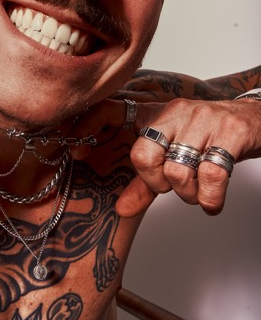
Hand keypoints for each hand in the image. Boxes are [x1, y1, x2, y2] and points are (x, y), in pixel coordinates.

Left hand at [70, 97, 260, 216]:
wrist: (258, 121)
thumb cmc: (212, 138)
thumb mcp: (177, 156)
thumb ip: (148, 182)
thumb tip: (121, 209)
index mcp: (158, 114)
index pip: (114, 110)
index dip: (90, 127)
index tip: (77, 151)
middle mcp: (176, 112)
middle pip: (144, 153)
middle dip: (155, 182)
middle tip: (170, 187)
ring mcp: (203, 120)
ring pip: (177, 170)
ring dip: (187, 194)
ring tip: (198, 192)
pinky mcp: (230, 133)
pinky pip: (210, 175)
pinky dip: (210, 199)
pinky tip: (212, 201)